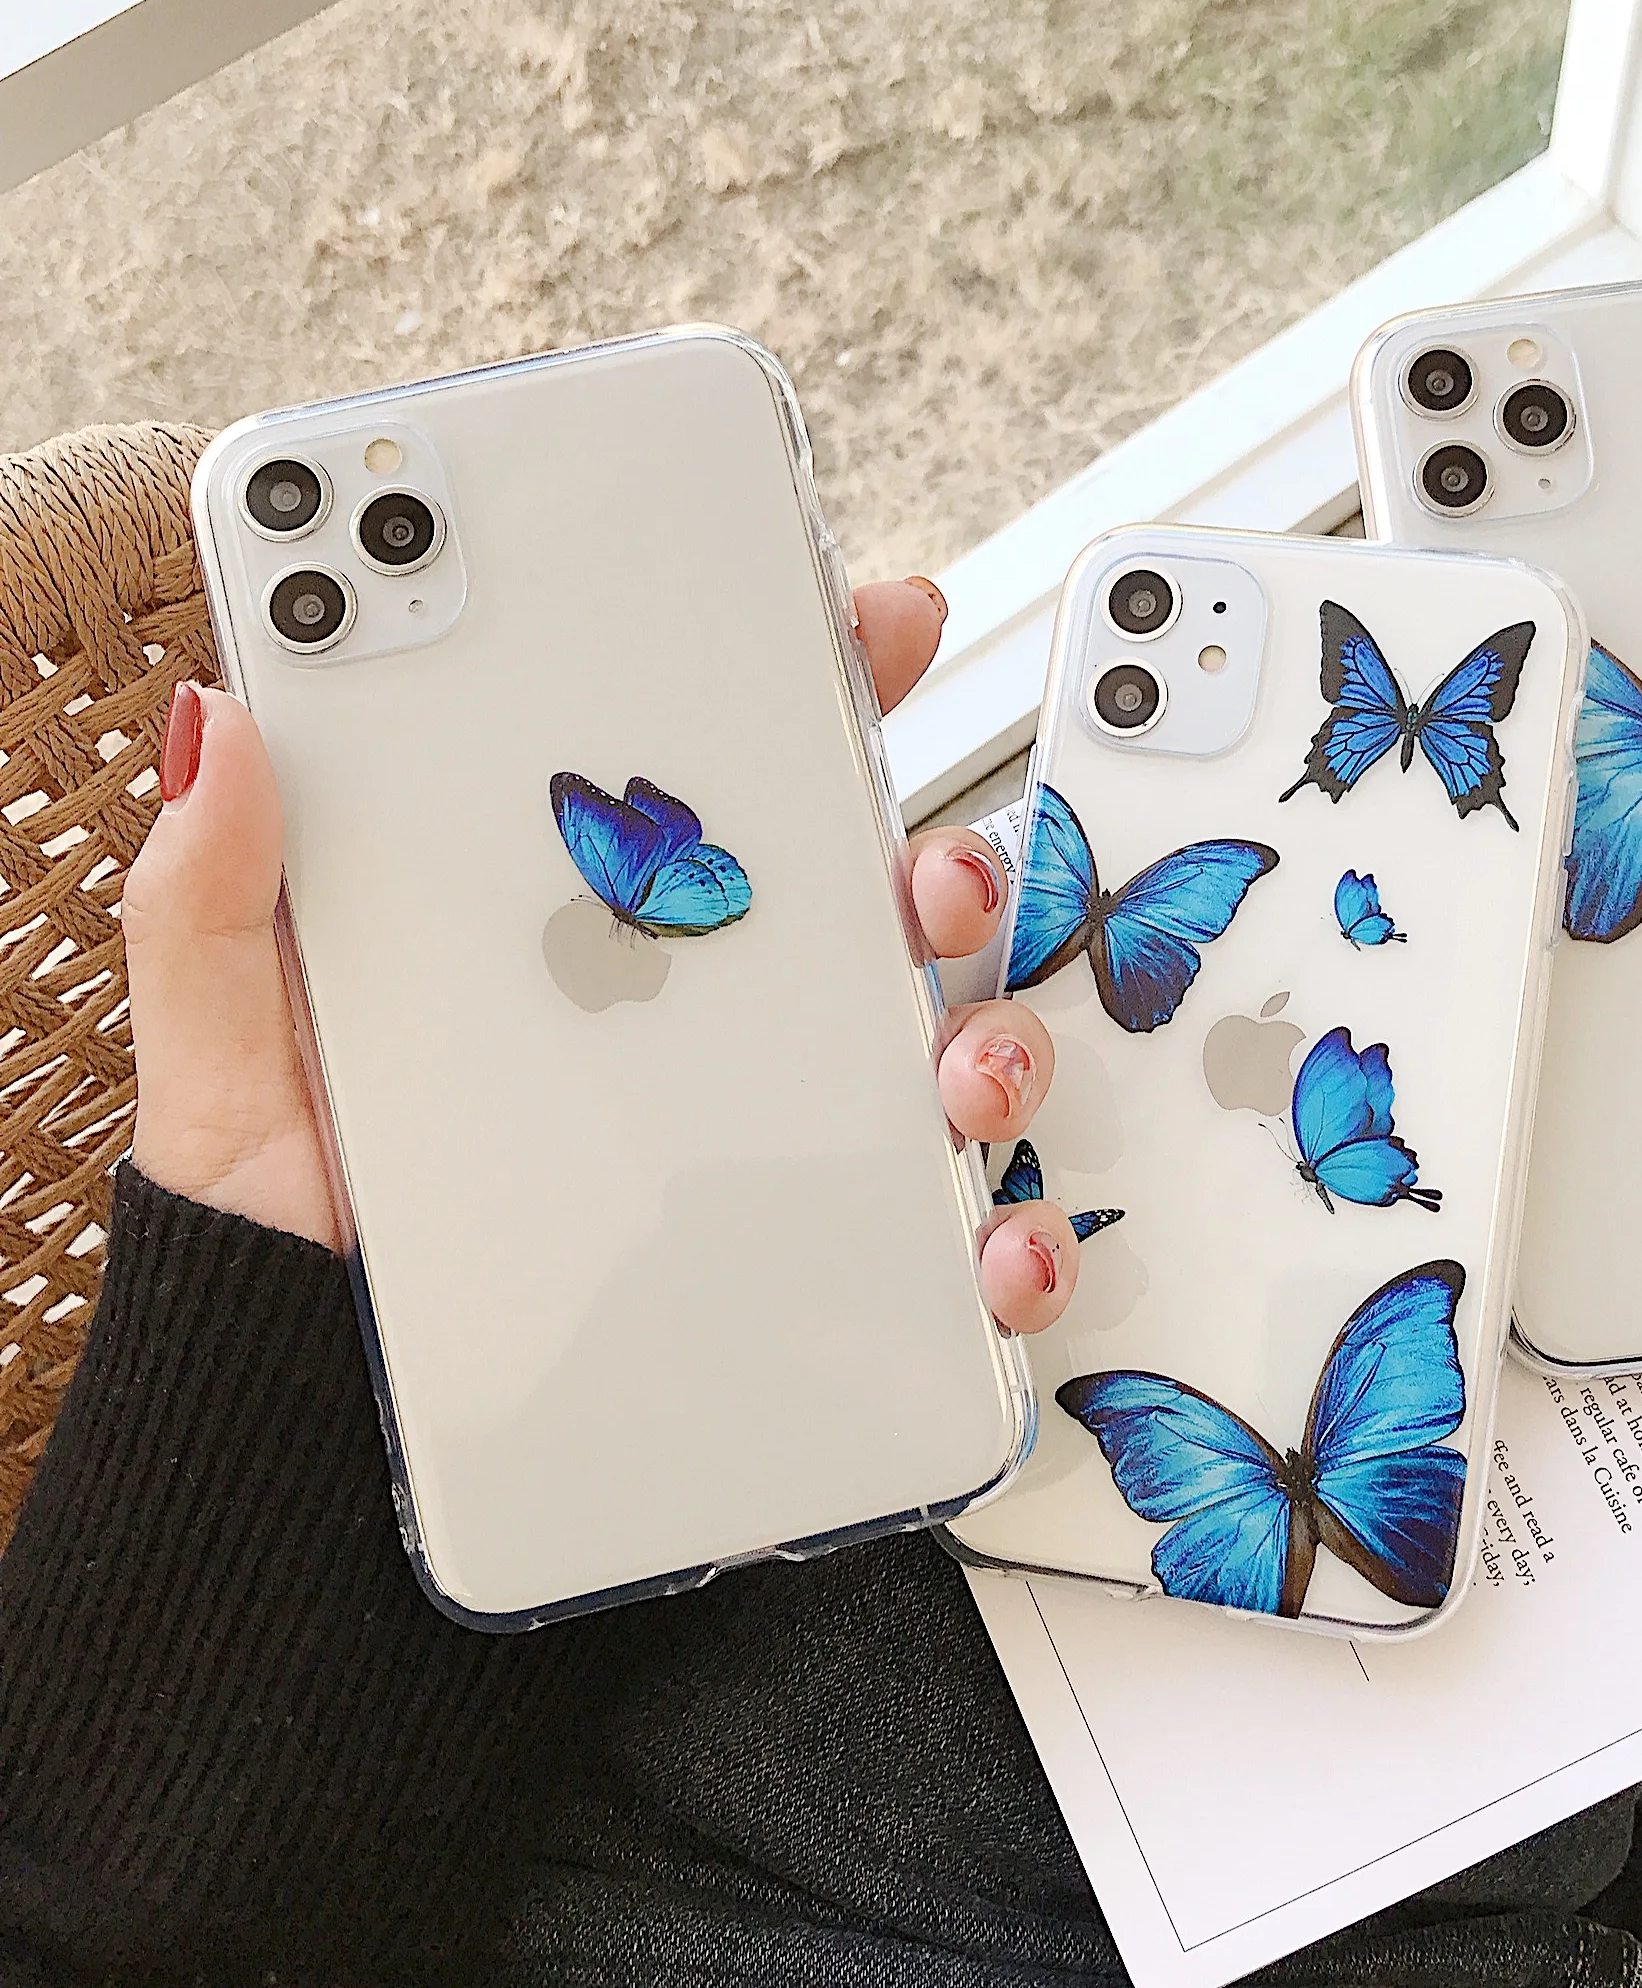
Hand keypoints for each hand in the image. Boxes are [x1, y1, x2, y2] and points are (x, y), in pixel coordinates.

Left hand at [121, 576, 1077, 1331]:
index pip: (734, 798)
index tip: (875, 622)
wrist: (319, 1442)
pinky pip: (948, 1253)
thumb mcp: (228, 1065)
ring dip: (995, 1047)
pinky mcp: (819, 1282)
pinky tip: (979, 1245)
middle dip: (948, 871)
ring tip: (960, 1072)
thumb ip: (219, 906)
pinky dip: (999, 1243)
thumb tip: (230, 729)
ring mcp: (782, 1156)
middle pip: (877, 923)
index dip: (819, 695)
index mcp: (598, 946)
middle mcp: (714, 1035)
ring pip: (947, 1065)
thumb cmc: (290, 1244)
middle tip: (923, 877)